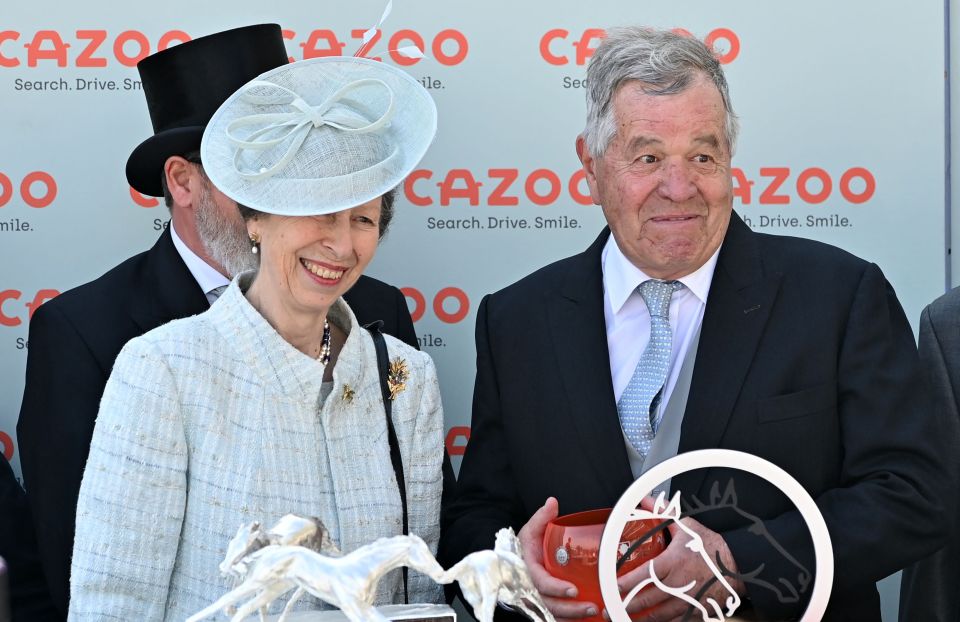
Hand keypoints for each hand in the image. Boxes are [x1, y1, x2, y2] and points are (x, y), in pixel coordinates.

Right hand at [517, 497, 598, 620]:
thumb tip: (552, 502)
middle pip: (550, 605)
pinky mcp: (546, 607)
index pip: (541, 583)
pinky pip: (558, 619)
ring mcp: (539, 600)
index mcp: (529, 571)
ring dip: (574, 616)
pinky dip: (571, 621)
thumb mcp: (530, 530)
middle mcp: (532, 589)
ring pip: (555, 615)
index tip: (573, 590)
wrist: (517, 563)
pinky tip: (588, 619)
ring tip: (595, 610)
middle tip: (592, 606)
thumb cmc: (525, 548)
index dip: (556, 588)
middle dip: (571, 609)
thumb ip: (541, 517)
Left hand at [614, 497, 744, 621]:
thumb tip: (646, 500)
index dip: (627, 583)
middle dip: (627, 606)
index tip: (612, 587)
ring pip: (660, 616)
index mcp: (674, 563)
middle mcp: (680, 584)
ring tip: (624, 619)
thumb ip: (664, 513)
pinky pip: (676, 621)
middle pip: (648, 600)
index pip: (645, 575)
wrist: (738, 565)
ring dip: (641, 619)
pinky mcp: (696, 611)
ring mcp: (688, 601)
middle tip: (609, 610)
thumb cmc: (711, 547)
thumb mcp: (687, 527)